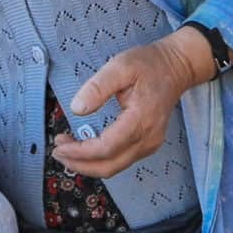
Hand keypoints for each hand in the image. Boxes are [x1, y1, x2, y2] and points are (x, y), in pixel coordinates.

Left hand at [50, 29, 212, 179]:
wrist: (175, 68)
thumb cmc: (149, 65)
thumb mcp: (119, 67)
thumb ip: (97, 88)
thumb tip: (77, 109)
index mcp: (141, 119)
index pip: (106, 148)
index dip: (80, 152)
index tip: (60, 145)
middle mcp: (148, 138)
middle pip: (110, 166)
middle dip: (80, 164)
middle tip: (57, 151)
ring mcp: (150, 144)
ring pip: (115, 167)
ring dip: (88, 164)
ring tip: (67, 150)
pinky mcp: (148, 144)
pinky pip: (121, 160)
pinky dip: (100, 160)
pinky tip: (85, 149)